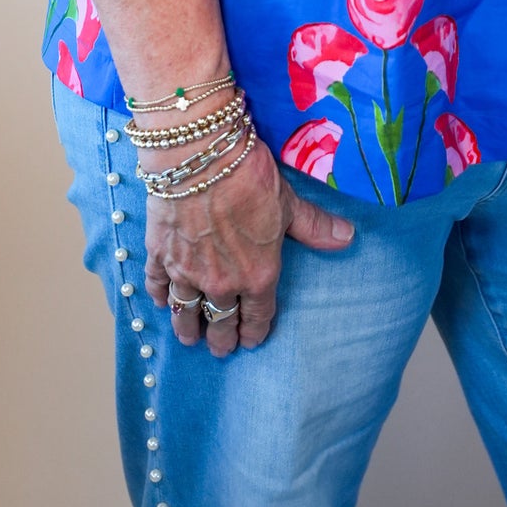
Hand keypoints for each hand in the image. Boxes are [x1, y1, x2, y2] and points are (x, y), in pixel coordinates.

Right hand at [142, 137, 354, 355]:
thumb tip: (348, 237)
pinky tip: (162, 301)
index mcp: (258, 276)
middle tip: (220, 348)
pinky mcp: (160, 254)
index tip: (250, 341)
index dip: (255, 333)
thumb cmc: (250, 179)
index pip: (258, 317)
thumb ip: (315, 227)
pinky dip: (160, 296)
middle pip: (220, 323)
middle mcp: (221, 283)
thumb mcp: (289, 203)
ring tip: (189, 339)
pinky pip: (158, 285)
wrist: (200, 158)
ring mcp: (187, 272)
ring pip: (186, 313)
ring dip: (187, 328)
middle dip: (222, 339)